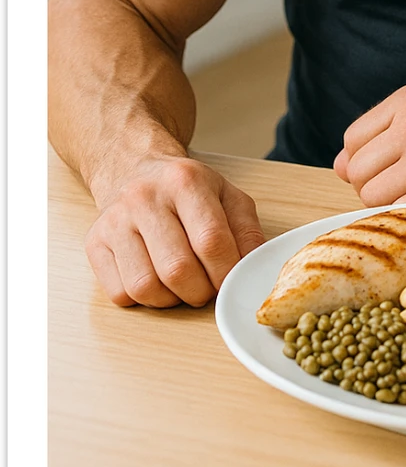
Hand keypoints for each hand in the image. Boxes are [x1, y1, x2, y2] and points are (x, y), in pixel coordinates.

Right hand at [85, 156, 265, 307]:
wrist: (133, 167)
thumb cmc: (185, 189)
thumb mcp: (226, 194)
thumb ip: (246, 230)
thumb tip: (251, 269)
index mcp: (185, 181)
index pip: (211, 241)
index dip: (226, 272)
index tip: (230, 282)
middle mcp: (144, 197)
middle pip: (178, 270)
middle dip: (200, 291)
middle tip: (206, 287)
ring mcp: (115, 220)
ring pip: (146, 287)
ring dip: (171, 299)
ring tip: (181, 284)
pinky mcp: (94, 242)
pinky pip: (119, 293)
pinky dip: (143, 299)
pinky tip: (155, 279)